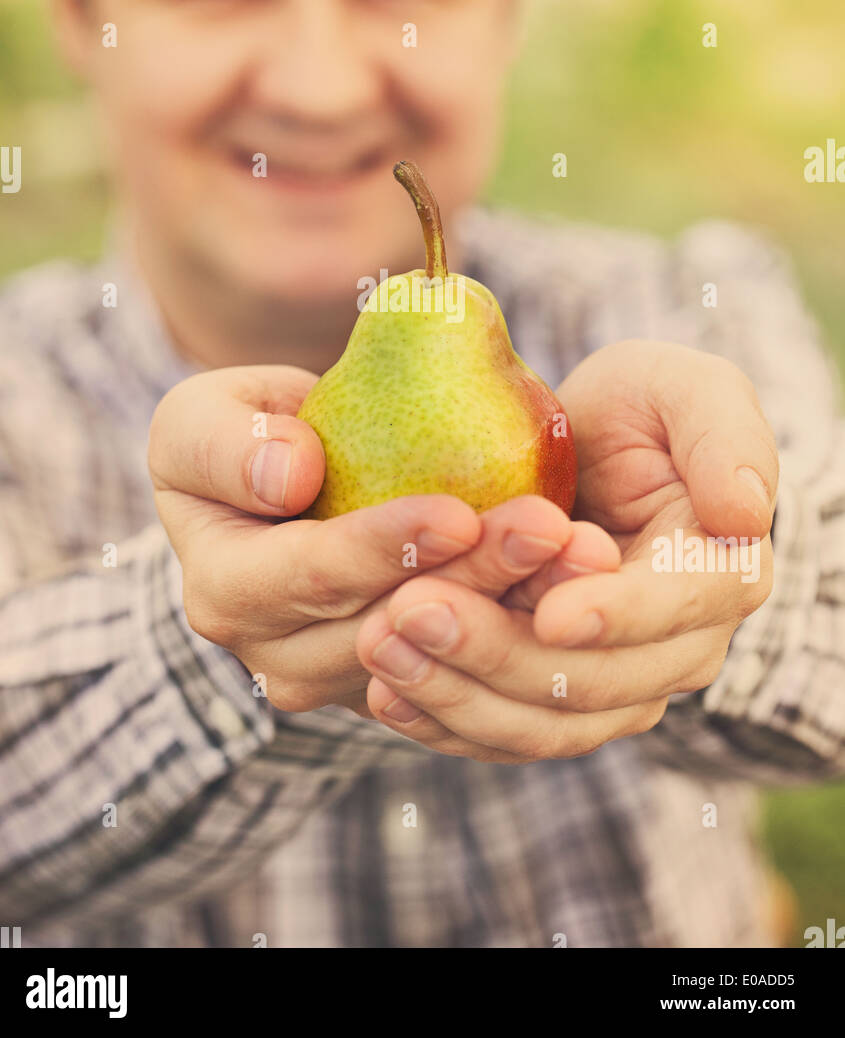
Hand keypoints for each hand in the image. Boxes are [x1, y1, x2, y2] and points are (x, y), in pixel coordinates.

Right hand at [148, 366, 618, 715]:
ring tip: (580, 555)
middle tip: (550, 529)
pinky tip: (579, 583)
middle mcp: (276, 654)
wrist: (282, 486)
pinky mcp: (400, 680)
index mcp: (223, 589)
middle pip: (388, 628)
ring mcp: (341, 678)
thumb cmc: (243, 436)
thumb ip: (225, 440)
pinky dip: (524, 626)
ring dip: (514, 606)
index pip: (307, 576)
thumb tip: (290, 476)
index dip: (382, 549)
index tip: (457, 512)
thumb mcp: (201, 419)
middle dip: (473, 578)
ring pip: (440, 657)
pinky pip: (467, 667)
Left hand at [355, 341, 776, 759]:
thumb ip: (723, 435)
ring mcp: (616, 687)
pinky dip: (443, 722)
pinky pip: (502, 735)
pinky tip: (384, 691)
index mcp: (720, 573)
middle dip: (499, 652)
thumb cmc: (638, 407)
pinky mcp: (553, 705)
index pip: (673, 610)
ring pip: (541, 723)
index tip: (547, 611)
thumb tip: (743, 516)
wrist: (583, 451)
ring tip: (380, 643)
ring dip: (456, 692)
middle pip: (593, 682)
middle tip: (411, 609)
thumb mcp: (682, 389)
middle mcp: (678, 649)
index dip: (615, 616)